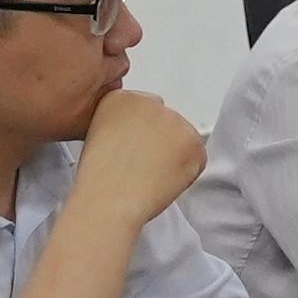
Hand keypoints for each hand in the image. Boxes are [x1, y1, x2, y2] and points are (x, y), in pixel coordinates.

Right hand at [70, 87, 207, 225]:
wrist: (109, 199)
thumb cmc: (100, 180)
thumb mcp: (99, 138)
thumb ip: (123, 128)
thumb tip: (143, 137)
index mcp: (121, 98)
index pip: (145, 113)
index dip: (142, 139)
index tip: (133, 152)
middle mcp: (148, 102)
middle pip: (167, 124)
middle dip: (161, 146)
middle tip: (144, 168)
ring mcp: (173, 118)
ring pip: (184, 140)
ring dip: (175, 158)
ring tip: (150, 176)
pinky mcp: (192, 139)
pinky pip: (198, 158)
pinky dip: (188, 174)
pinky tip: (163, 180)